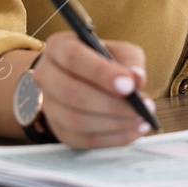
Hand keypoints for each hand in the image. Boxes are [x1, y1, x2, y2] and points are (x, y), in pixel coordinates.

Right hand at [32, 31, 151, 147]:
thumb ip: (130, 60)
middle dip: (110, 103)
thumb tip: (137, 78)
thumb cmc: (103, 60)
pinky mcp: (59, 130)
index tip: (129, 85)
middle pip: (71, 93)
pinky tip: (134, 130)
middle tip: (142, 107)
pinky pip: (83, 139)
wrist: (82, 77)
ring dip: (113, 123)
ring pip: (76, 120)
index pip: (73, 58)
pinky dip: (112, 138)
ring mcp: (49, 106)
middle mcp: (46, 75)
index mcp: (58, 47)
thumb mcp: (118, 50)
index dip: (101, 72)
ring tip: (141, 119)